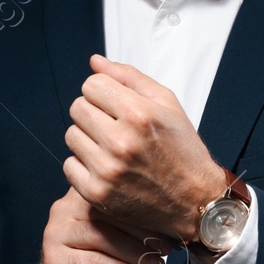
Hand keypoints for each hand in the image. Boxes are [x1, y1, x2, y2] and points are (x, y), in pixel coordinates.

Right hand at [25, 184, 177, 263]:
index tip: (168, 227)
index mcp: (79, 196)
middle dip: (141, 231)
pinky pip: (94, 262)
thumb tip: (170, 229)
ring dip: (134, 253)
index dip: (143, 210)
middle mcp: (63, 209)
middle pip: (106, 213)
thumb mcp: (116, 241)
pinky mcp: (55, 260)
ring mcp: (55, 233)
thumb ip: (134, 230)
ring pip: (101, 236)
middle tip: (164, 248)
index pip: (114, 193)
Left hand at [64, 53, 236, 243]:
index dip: (103, 92)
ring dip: (87, 138)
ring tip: (112, 147)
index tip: (116, 104)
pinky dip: (83, 165)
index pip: (91, 84)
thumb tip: (95, 62)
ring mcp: (107, 169)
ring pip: (71, 135)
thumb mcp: (167, 104)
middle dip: (93, 112)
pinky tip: (106, 167)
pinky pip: (69, 165)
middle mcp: (120, 142)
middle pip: (77, 108)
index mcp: (139, 114)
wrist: (194, 201)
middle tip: (114, 126)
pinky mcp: (96, 192)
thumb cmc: (183, 151)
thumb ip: (129, 77)